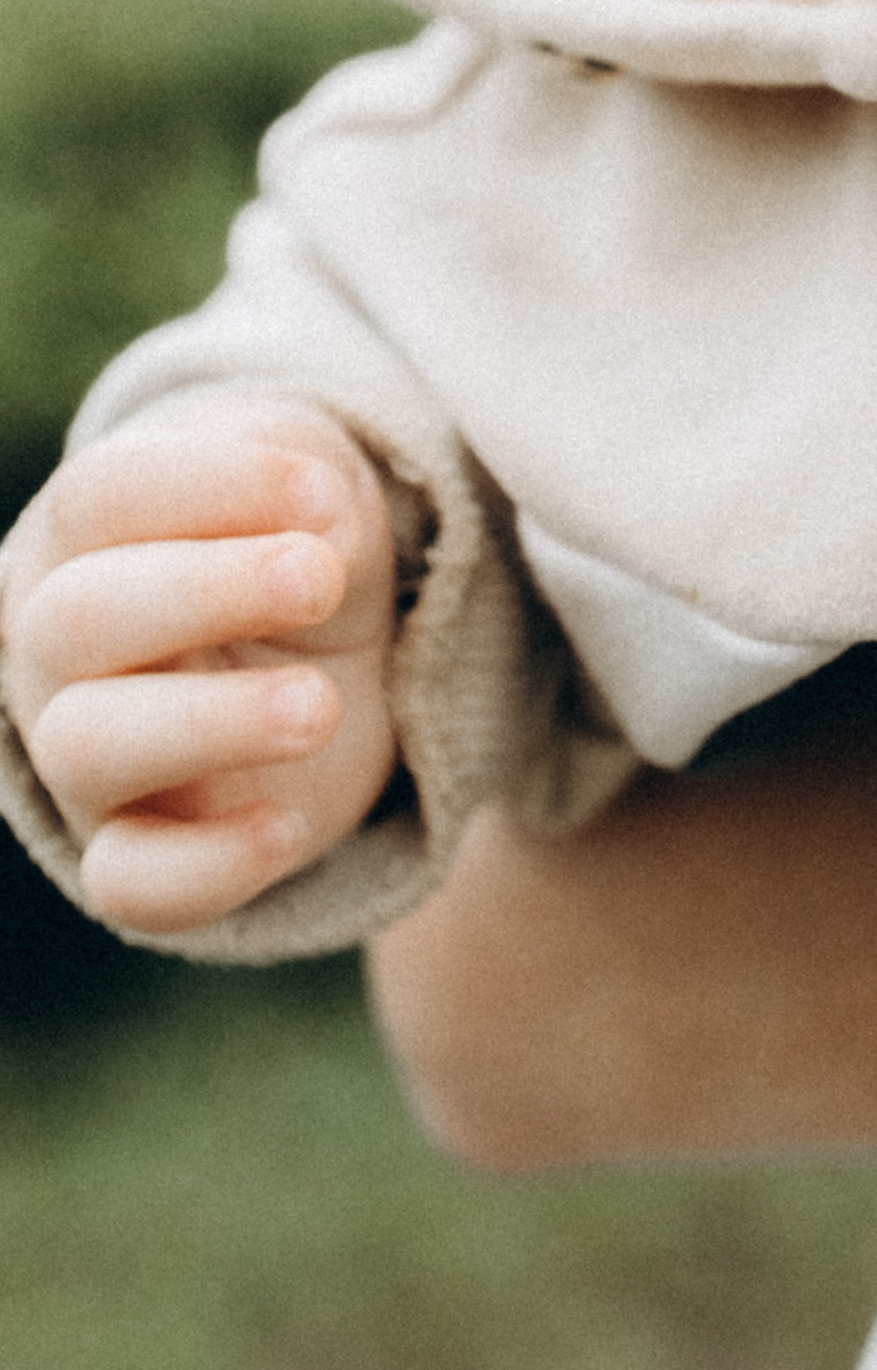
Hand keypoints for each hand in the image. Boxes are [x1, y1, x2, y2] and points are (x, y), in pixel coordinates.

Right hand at [3, 389, 398, 932]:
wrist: (327, 658)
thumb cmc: (299, 545)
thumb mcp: (319, 492)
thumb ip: (317, 491)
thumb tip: (323, 530)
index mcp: (84, 533)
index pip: (100, 496)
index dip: (211, 486)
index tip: (325, 496)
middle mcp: (55, 645)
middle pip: (78, 617)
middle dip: (206, 592)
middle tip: (320, 580)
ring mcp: (82, 758)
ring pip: (87, 747)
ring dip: (208, 723)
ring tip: (319, 708)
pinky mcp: (133, 849)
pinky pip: (129, 883)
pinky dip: (203, 867)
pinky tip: (286, 830)